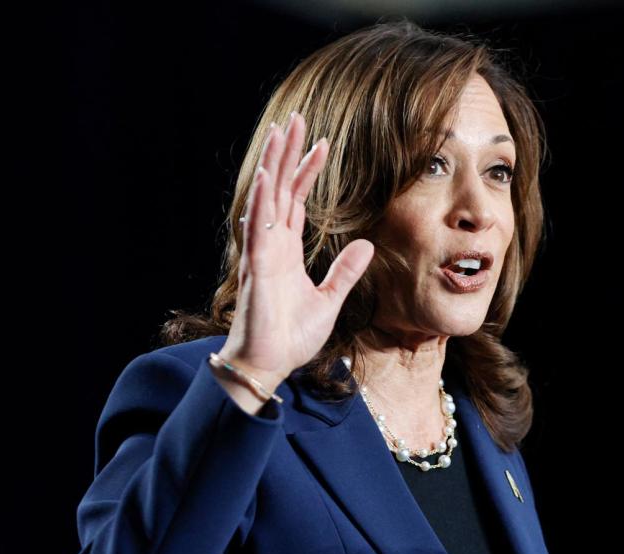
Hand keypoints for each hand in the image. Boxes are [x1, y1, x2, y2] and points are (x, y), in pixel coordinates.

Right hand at [218, 111, 375, 387]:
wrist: (269, 364)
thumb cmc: (291, 336)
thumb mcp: (328, 300)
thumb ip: (345, 272)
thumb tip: (366, 245)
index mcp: (284, 249)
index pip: (295, 199)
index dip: (307, 171)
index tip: (322, 143)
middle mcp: (270, 244)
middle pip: (279, 188)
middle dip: (288, 153)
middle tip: (297, 118)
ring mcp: (261, 253)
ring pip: (266, 198)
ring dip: (273, 165)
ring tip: (279, 132)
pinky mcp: (257, 268)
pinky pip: (258, 229)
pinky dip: (263, 202)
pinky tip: (269, 177)